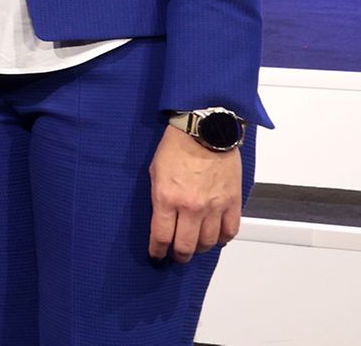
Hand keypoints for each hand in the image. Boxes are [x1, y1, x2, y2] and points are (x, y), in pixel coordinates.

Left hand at [148, 123, 242, 262]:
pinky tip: (216, 238)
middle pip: (185, 246)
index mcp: (166, 198)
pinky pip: (230, 231)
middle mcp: (191, 207)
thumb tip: (162, 220)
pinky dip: (223, 239)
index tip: (156, 256)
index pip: (161, 237)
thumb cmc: (176, 147)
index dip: (157, 251)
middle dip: (178, 256)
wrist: (205, 131)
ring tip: (194, 246)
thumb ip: (159, 199)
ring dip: (200, 248)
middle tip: (176, 256)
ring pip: (208, 242)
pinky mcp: (232, 202)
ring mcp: (214, 207)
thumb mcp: (155, 173)